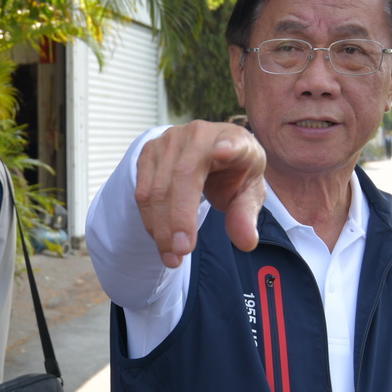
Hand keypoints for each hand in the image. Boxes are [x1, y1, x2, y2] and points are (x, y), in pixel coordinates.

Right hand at [134, 121, 268, 267]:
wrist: (210, 148)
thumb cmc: (234, 171)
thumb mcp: (248, 191)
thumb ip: (246, 214)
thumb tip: (246, 243)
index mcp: (234, 139)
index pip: (232, 142)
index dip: (228, 147)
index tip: (224, 152)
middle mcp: (199, 134)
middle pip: (183, 175)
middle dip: (179, 218)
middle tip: (181, 253)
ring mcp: (169, 141)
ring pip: (157, 187)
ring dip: (161, 226)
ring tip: (171, 257)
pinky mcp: (148, 152)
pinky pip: (143, 192)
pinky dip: (150, 219)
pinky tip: (161, 239)